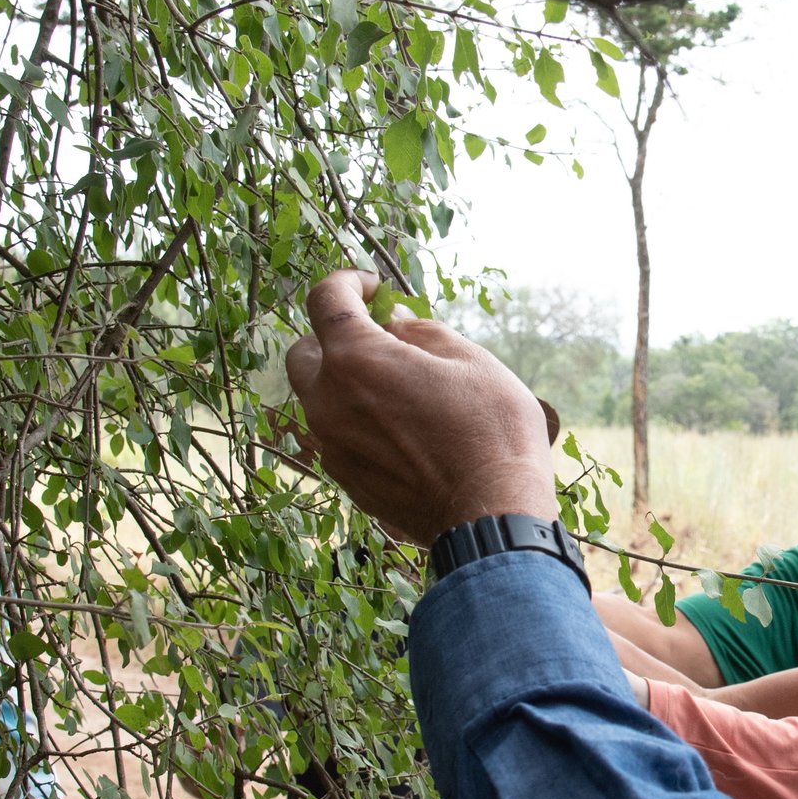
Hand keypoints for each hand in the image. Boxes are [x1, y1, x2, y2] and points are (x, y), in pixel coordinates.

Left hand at [283, 270, 554, 544]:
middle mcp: (329, 402)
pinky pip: (336, 437)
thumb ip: (422, 331)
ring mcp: (332, 446)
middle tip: (380, 343)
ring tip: (397, 392)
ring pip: (318, 400)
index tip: (373, 288)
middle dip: (335, 339)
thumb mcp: (472, 361)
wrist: (492, 517)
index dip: (348, 281)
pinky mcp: (344, 479)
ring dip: (345, 385)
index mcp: (357, 360)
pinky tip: (401, 432)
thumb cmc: (492, 433)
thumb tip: (394, 319)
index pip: (325, 298)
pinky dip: (356, 423)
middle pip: (304, 353)